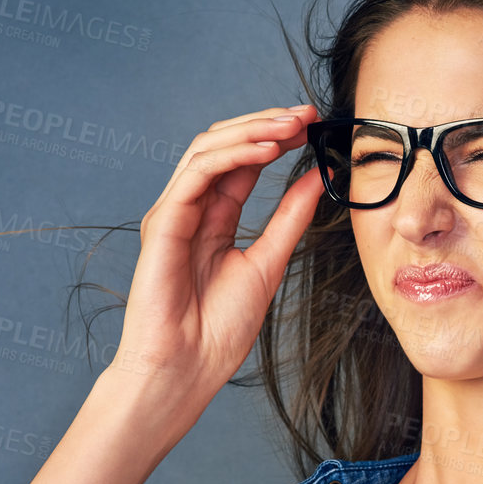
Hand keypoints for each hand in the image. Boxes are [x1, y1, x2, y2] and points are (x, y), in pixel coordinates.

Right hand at [112, 103, 325, 399]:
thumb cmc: (218, 330)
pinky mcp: (163, 221)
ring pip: (208, 149)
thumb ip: (290, 217)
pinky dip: (233, 155)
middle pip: (224, 145)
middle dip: (266, 124)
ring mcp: (174, 212)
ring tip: (292, 125)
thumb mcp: (269, 262)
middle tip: (307, 114)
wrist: (187, 369)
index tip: (315, 127)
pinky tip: (266, 150)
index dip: (277, 138)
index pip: (244, 162)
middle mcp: (191, 209)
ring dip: (252, 130)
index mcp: (214, 219)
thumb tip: (319, 177)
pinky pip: (197, 173)